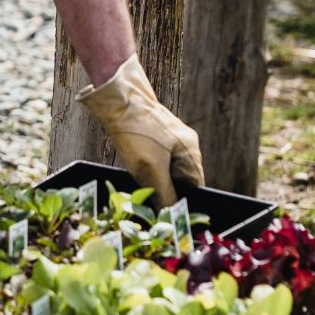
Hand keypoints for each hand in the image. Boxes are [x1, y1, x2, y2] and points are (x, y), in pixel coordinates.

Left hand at [79, 58, 203, 205]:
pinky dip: (145, 166)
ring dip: (153, 178)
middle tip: (148, 193)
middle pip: (180, 179)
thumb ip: (165, 194)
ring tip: (139, 174)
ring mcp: (171, 138)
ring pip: (165, 170)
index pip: (195, 186)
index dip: (182, 200)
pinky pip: (155, 159)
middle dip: (165, 189)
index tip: (167, 211)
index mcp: (191, 152)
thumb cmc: (138, 133)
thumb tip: (172, 215)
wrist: (118, 100)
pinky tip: (133, 162)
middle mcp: (185, 144)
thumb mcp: (152, 170)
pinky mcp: (156, 135)